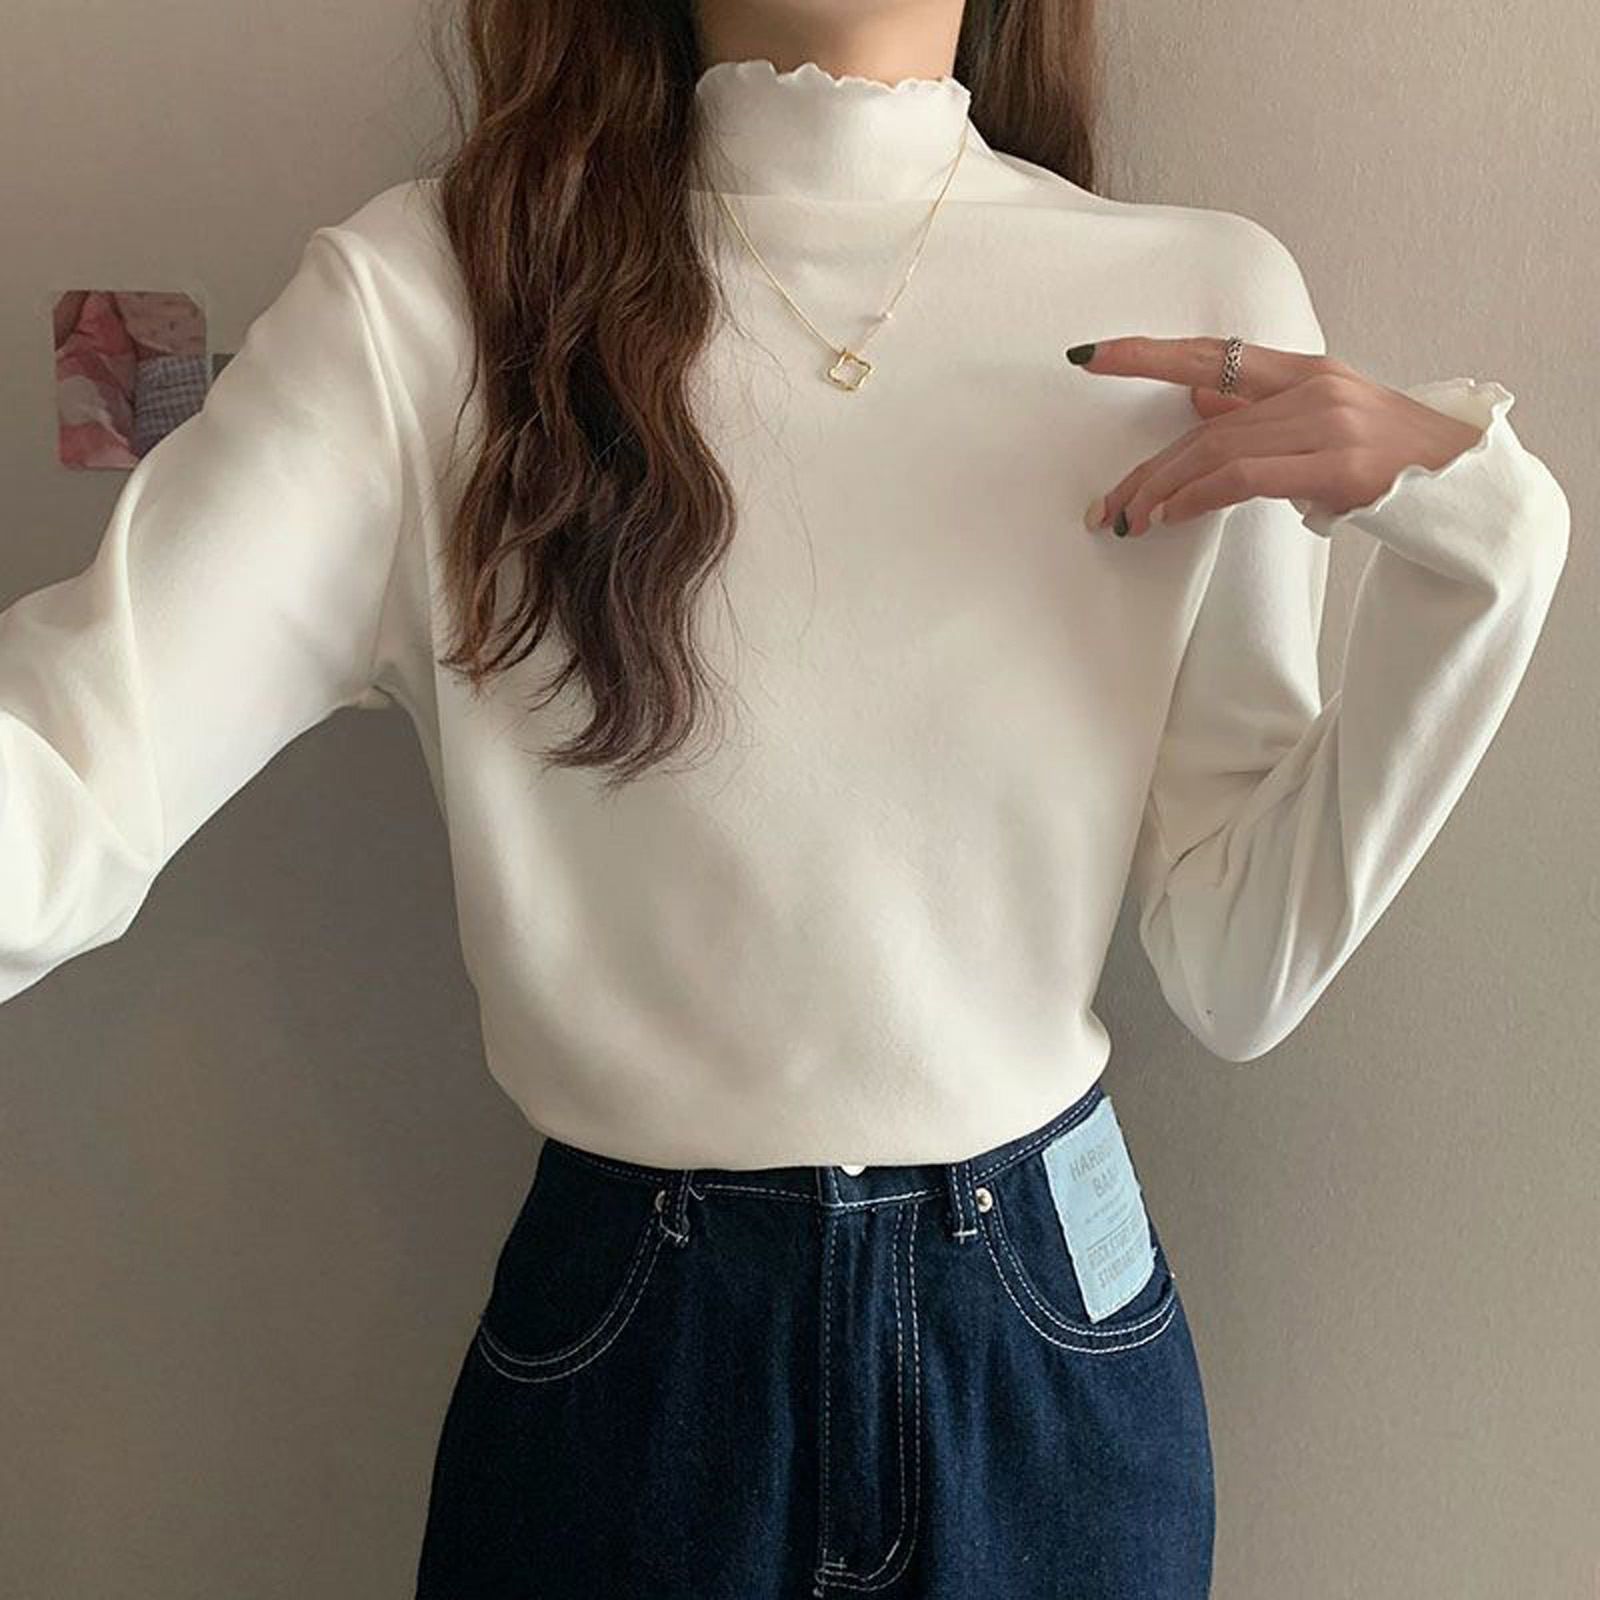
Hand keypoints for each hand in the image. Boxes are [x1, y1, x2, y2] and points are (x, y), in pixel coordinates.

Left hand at [1070, 336, 1486, 536]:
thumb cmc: (1390, 459)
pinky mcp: (1339, 465)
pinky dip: (1198, 496)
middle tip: (1106, 505)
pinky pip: (1246, 477)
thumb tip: (1197, 401)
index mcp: (1305, 371)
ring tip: (1131, 520)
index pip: (1208, 356)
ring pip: (1216, 451)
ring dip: (1162, 491)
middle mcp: (1313, 388)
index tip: (1091, 358)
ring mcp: (1329, 424)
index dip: (1146, 355)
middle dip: (1145, 469)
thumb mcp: (1321, 423)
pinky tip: (1172, 515)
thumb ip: (1259, 412)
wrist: (1463, 488)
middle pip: (1202, 426)